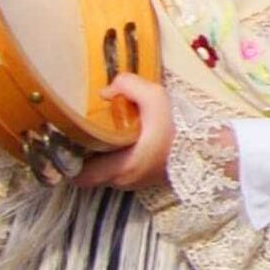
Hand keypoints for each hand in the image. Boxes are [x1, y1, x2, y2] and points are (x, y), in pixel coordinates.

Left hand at [72, 72, 173, 190]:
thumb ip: (127, 85)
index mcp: (122, 166)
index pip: (80, 176)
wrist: (207, 150)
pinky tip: (112, 141)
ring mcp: (133, 183)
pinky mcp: (142, 180)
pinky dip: (110, 161)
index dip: (66, 161)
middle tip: (73, 134)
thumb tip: (105, 91)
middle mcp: (123, 180)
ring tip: (90, 134)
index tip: (62, 142)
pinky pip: (116, 173)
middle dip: (79, 158)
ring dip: (95, 159)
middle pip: (88, 175)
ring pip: (102, 175)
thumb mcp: (154, 97)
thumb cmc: (178, 128)